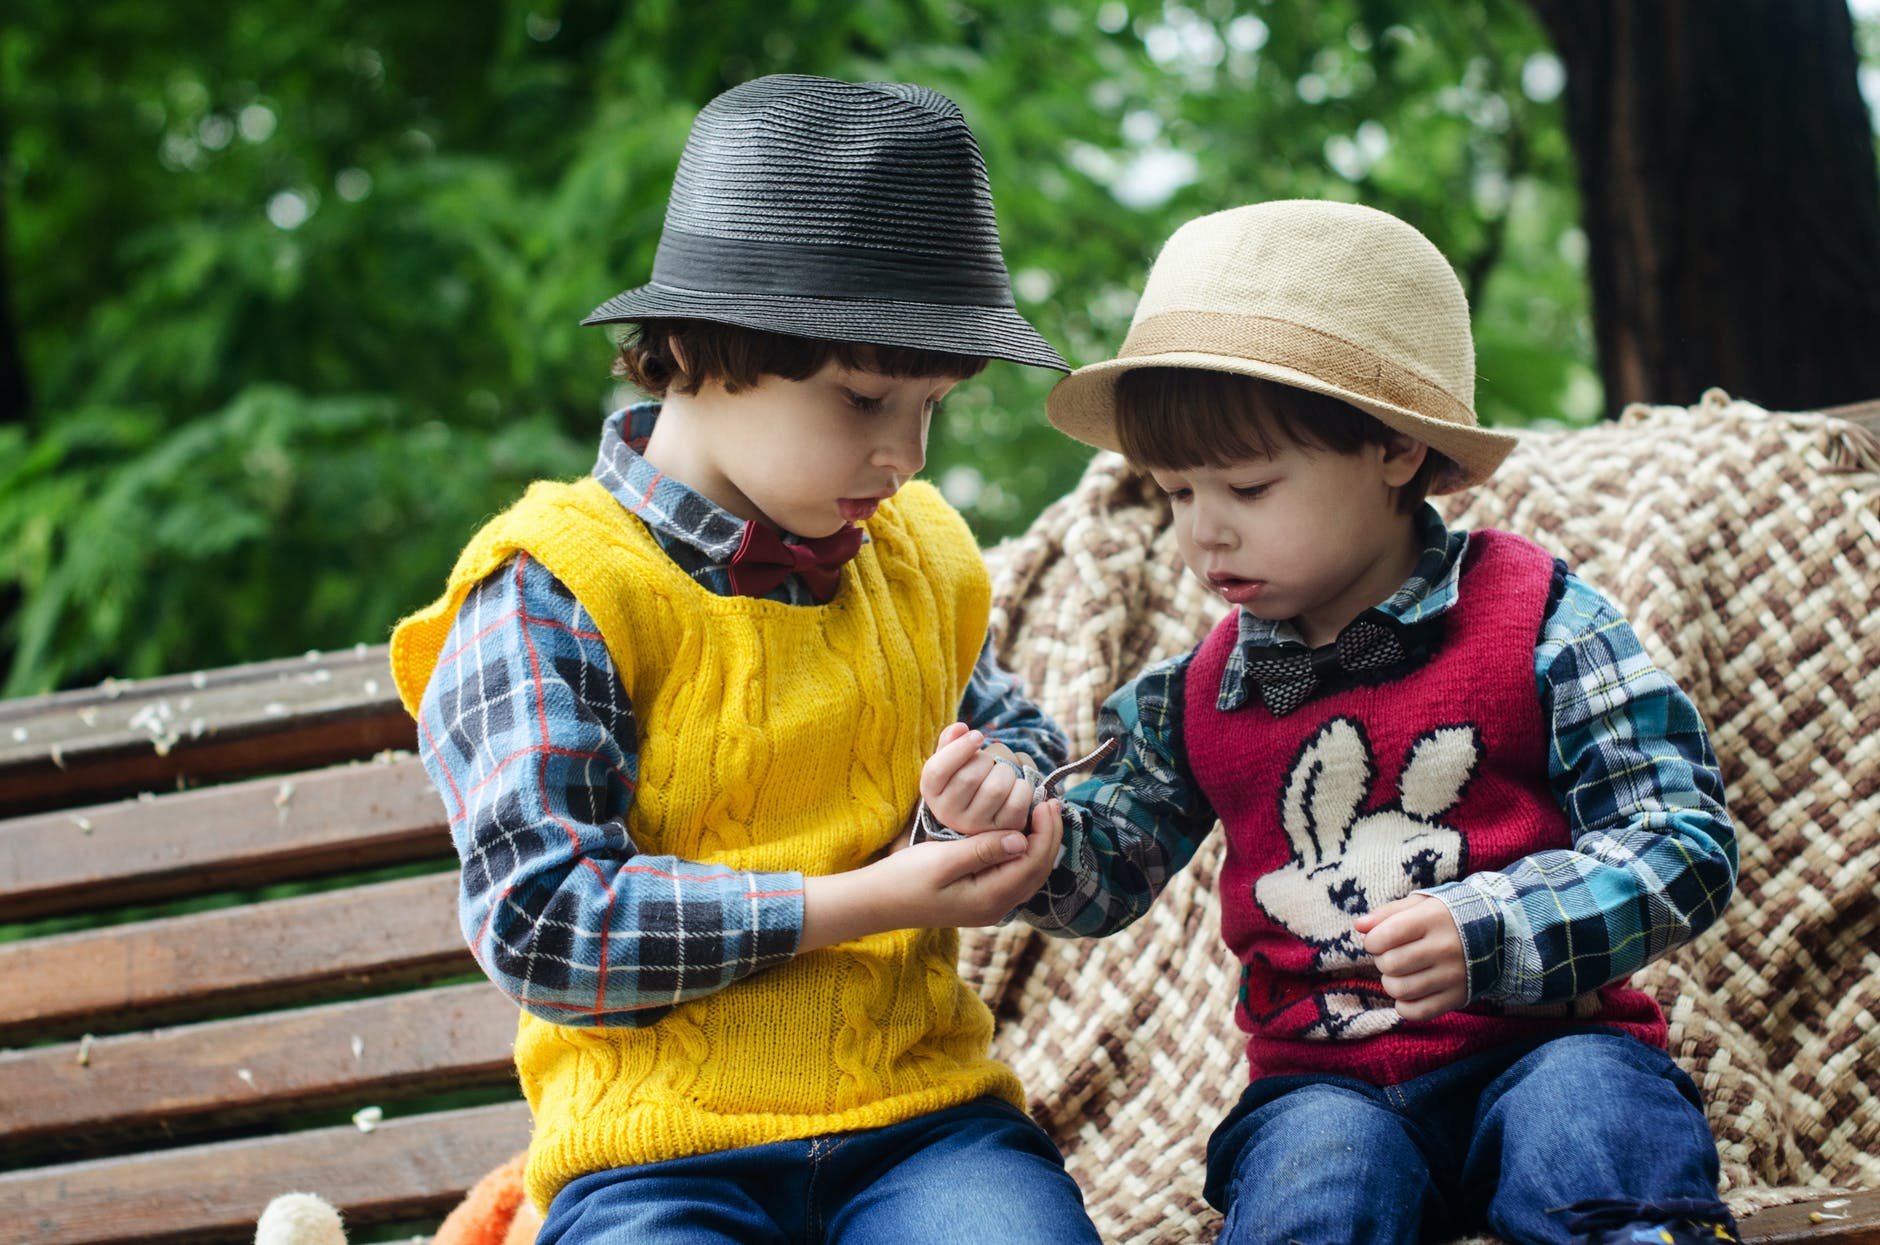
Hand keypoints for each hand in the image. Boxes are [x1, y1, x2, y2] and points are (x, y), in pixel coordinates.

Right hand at [801, 798, 1062, 950]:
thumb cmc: (904, 879)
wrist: (877, 902)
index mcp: (989, 898)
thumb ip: (982, 850)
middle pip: (1038, 871)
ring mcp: (989, 905)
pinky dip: (1024, 852)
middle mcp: (996, 907)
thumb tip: (1020, 839)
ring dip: (1040, 843)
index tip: (1047, 802)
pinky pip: (1014, 875)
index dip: (1045, 832)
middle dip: (1049, 836)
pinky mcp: (980, 899)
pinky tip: (1021, 831)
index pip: (1032, 863)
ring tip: (1042, 813)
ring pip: (1028, 874)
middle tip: (1052, 801)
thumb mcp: (941, 860)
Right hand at [918, 721, 1037, 835]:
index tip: (978, 736)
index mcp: (931, 792)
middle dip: (986, 760)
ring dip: (1005, 772)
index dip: (960, 747)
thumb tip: (961, 728)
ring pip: (995, 789)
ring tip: (1002, 773)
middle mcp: (948, 814)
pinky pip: (1016, 803)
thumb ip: (950, 742)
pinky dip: (1022, 787)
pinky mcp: (1001, 831)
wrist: (980, 811)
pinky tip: (1016, 785)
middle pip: (969, 778)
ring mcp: (974, 827)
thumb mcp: (950, 761)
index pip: (937, 770)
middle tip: (990, 761)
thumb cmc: (964, 778)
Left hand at [1354, 895, 1466, 1020]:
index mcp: (1433, 919)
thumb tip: (1359, 926)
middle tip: (1392, 956)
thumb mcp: (1420, 905)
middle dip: (1382, 961)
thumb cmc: (1445, 917)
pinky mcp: (1458, 997)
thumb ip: (1387, 913)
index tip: (1379, 940)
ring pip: (1400, 990)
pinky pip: (1417, 1012)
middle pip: (1390, 964)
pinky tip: (1408, 993)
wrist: (1495, 934)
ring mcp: (1453, 975)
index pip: (1385, 936)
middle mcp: (1445, 948)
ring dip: (1391, 983)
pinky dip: (1404, 1006)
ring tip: (1400, 973)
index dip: (1373, 941)